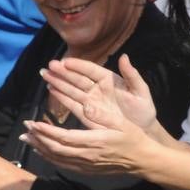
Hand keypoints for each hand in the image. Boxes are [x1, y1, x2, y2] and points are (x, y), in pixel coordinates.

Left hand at [20, 101, 151, 176]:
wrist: (142, 160)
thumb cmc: (133, 138)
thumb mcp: (121, 122)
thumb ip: (101, 115)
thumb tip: (85, 105)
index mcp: (95, 142)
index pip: (65, 137)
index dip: (47, 132)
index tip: (33, 123)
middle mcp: (87, 156)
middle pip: (56, 149)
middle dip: (38, 138)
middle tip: (25, 128)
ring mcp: (86, 165)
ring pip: (57, 158)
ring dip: (40, 148)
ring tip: (27, 138)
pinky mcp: (86, 170)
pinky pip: (63, 165)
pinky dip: (49, 158)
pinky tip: (41, 151)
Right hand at [42, 55, 157, 133]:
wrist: (144, 132)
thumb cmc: (143, 111)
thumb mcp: (141, 92)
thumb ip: (132, 75)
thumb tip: (124, 57)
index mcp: (110, 80)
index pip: (91, 70)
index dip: (78, 65)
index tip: (64, 62)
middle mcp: (98, 89)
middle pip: (77, 78)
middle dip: (63, 72)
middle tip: (49, 66)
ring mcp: (92, 101)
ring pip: (72, 89)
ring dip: (58, 82)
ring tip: (45, 75)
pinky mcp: (88, 113)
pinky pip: (73, 103)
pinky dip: (62, 97)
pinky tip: (51, 90)